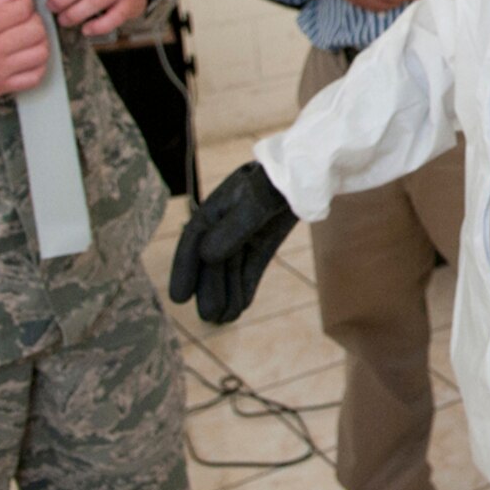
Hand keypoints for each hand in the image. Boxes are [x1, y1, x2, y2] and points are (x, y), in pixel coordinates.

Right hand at [0, 0, 48, 109]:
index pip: (22, 9)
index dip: (28, 2)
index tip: (23, 3)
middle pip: (36, 31)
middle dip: (37, 21)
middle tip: (27, 21)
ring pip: (40, 54)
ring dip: (40, 43)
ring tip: (29, 40)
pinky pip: (33, 78)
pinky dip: (39, 67)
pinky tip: (29, 59)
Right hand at [167, 162, 297, 322]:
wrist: (310, 170)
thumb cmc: (281, 180)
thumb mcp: (257, 202)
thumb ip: (234, 228)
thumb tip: (207, 257)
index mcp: (217, 205)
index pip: (194, 240)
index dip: (185, 269)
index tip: (179, 298)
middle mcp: (227, 221)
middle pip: (213, 259)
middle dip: (209, 288)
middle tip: (209, 317)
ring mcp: (247, 231)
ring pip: (232, 266)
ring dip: (227, 292)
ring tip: (225, 319)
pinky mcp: (265, 239)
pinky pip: (251, 265)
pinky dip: (245, 285)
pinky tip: (241, 306)